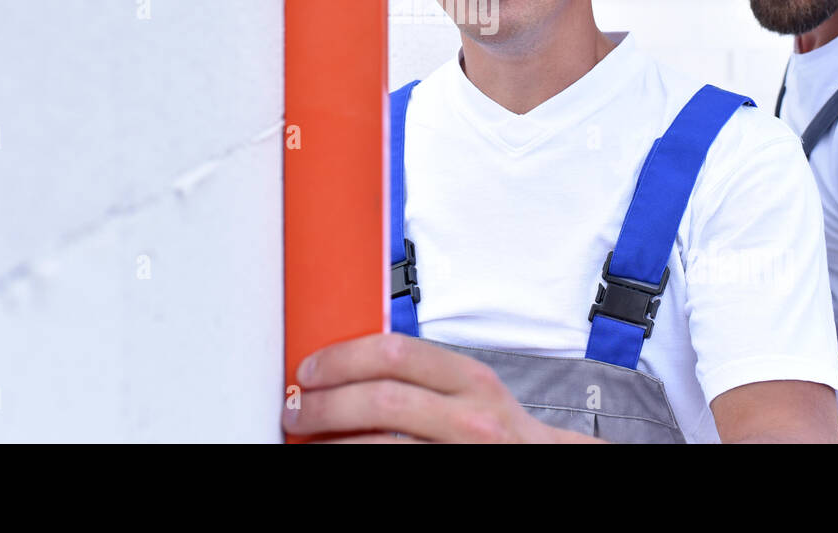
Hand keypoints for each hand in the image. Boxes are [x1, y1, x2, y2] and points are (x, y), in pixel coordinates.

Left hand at [281, 333, 576, 442]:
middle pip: (380, 399)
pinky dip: (351, 462)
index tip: (310, 371)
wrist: (540, 466)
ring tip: (307, 441)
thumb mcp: (471, 391)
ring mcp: (457, 455)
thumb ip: (422, 376)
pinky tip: (334, 458)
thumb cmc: (498, 431)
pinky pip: (386, 471)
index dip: (342, 359)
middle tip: (296, 411)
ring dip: (329, 443)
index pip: (395, 354)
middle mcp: (469, 419)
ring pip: (377, 447)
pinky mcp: (443, 483)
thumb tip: (345, 370)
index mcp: (470, 380)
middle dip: (325, 405)